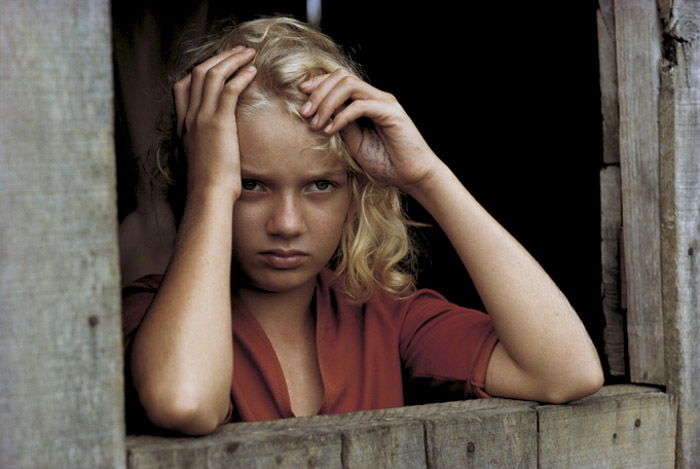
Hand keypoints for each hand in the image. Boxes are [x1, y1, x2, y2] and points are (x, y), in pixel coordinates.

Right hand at [173, 46, 257, 195]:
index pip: (183, 85)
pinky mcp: (218, 123)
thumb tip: (218, 143)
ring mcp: (202, 118)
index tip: (220, 65)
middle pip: (198, 72)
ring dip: (232, 60)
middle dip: (220, 57)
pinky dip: (240, 76)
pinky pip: (228, 89)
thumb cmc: (209, 183)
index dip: (201, 70)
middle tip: (239, 51)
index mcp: (184, 124)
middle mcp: (189, 116)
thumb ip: (206, 143)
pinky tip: (252, 72)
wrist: (208, 194)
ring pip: (212, 74)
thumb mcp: (203, 158)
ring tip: (248, 53)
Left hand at [298, 69, 441, 192]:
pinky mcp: (391, 113)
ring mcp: (384, 102)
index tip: (300, 96)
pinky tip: (331, 130)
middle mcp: (376, 96)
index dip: (318, 83)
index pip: (340, 79)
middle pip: (341, 76)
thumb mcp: (354, 142)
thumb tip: (319, 112)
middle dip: (318, 92)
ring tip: (316, 122)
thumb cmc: (385, 162)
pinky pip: (360, 106)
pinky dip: (341, 116)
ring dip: (327, 102)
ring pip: (349, 85)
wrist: (411, 176)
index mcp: (367, 101)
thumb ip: (340, 124)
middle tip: (305, 113)